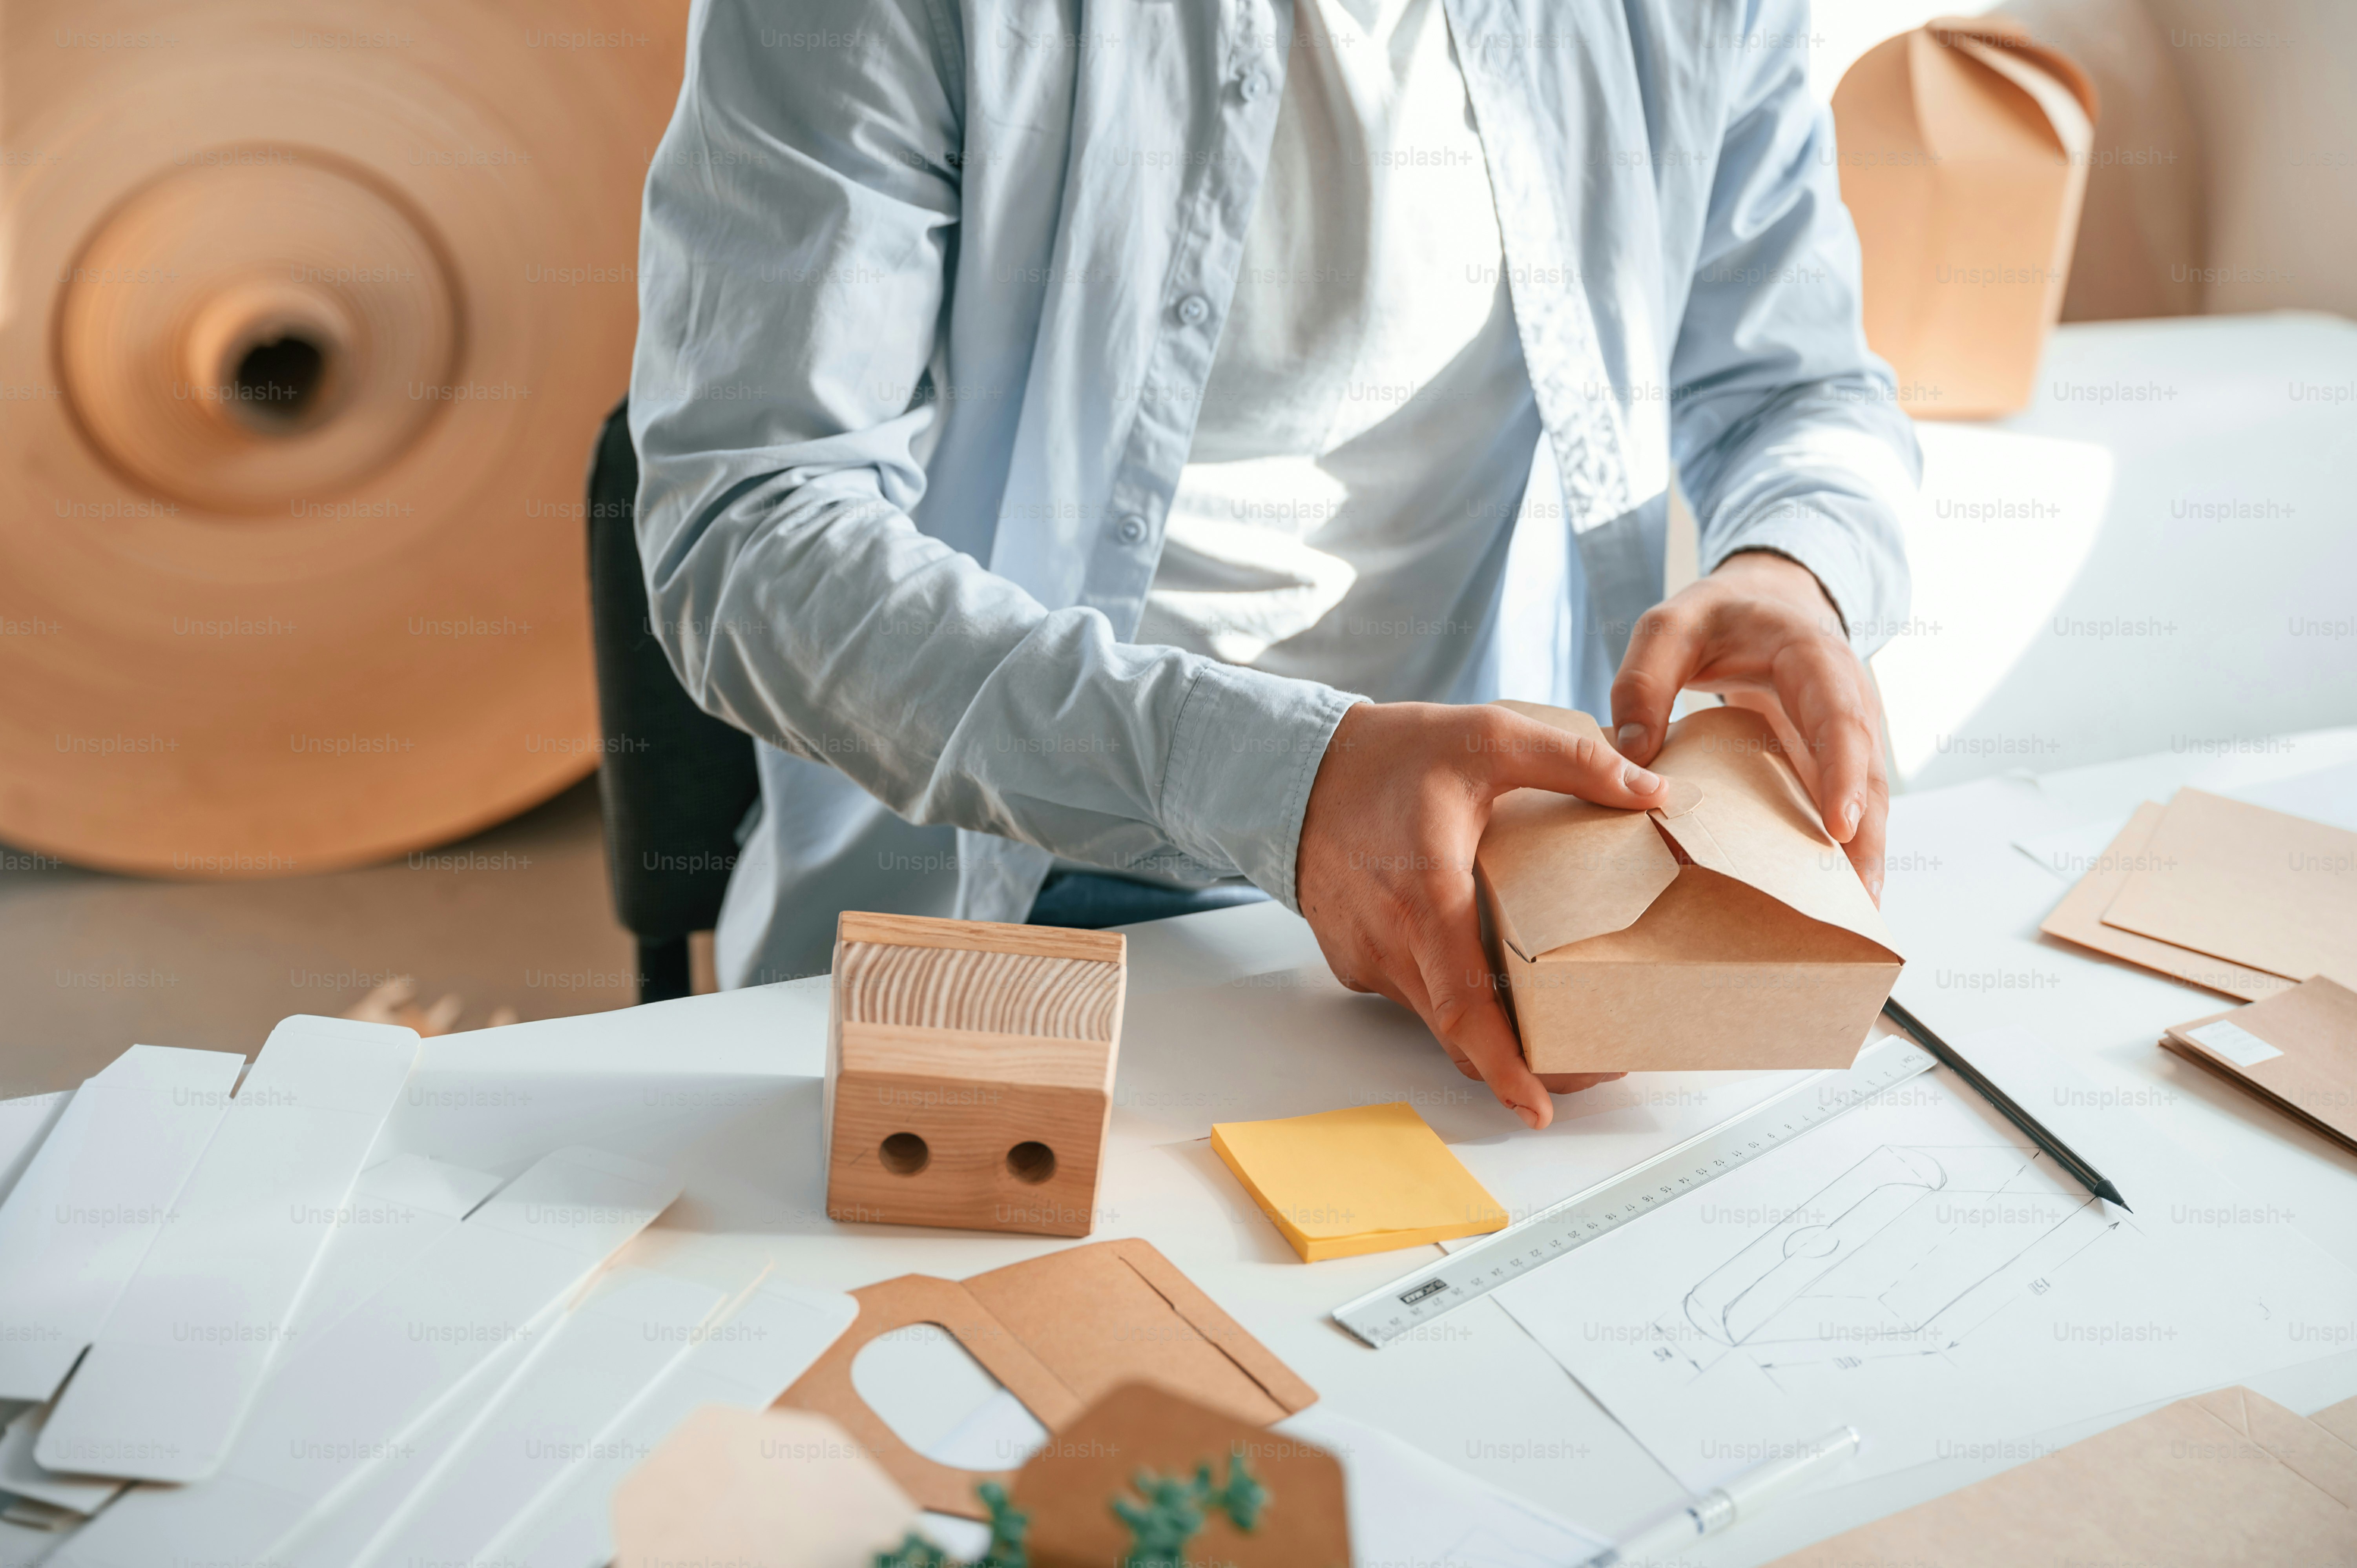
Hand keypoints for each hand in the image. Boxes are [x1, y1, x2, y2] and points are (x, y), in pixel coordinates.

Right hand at [1296, 702, 1665, 1128]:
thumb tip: (1654, 789)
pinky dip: (1450, 1000)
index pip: (1465, 1005)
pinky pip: (1411, 995)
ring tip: (1550, 1020)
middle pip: (1460, 1034)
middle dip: (1524, 1065)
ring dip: (1488, 1034)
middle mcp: (1391, 941)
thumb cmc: (1385, 756)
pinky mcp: (1354, 959)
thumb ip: (1574, 763)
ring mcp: (1367, 957)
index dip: (1504, 1066)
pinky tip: (1484, 972)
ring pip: (1436, 1019)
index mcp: (1426, 896)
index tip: (1539, 1109)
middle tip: (1590, 1065)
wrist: (1292, 768)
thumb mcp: (1488, 735)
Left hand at [1610, 550, 1887, 900]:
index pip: (1839, 712)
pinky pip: (1841, 811)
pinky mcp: (1830, 765)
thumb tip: (1630, 757)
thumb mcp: (1668, 625)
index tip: (1840, 824)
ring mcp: (1844, 738)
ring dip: (1861, 860)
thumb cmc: (1715, 616)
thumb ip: (1644, 679)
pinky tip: (1826, 903)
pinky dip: (1838, 855)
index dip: (1844, 767)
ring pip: (1865, 802)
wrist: (1759, 606)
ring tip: (1853, 922)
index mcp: (1812, 656)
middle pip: (1868, 772)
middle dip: (1867, 838)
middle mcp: (1845, 699)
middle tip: (1860, 902)